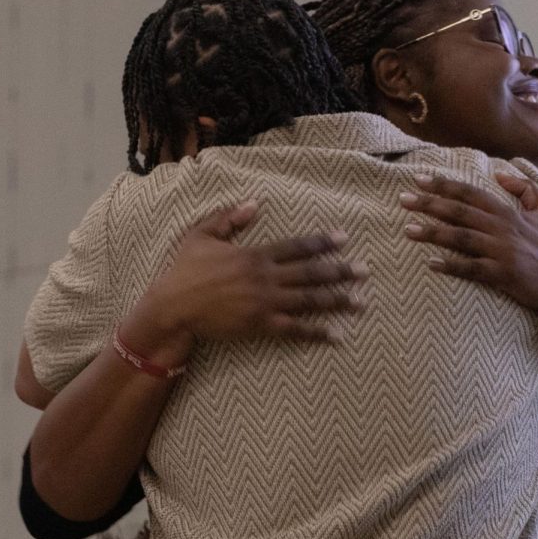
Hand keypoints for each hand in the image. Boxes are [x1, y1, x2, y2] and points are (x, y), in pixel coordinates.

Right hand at [123, 201, 367, 362]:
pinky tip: (337, 335)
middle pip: (312, 273)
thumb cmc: (183, 271)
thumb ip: (229, 218)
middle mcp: (266, 277)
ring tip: (361, 302)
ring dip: (338, 301)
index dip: (322, 242)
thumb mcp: (201, 235)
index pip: (297, 246)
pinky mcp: (261, 325)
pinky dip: (317, 332)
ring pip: (310, 301)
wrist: (172, 308)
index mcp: (255, 254)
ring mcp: (266, 303)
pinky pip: (295, 329)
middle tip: (365, 272)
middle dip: (341, 272)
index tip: (344, 239)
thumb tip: (254, 203)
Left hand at [399, 172, 537, 327]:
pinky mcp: (503, 275)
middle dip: (429, 203)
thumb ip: (524, 188)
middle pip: (459, 212)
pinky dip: (451, 265)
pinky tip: (431, 263)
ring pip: (461, 238)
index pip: (471, 193)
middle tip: (403, 198)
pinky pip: (471, 269)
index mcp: (509, 213)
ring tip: (407, 229)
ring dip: (433, 232)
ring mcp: (502, 252)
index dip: (444, 184)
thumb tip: (500, 173)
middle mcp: (503, 228)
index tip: (420, 178)